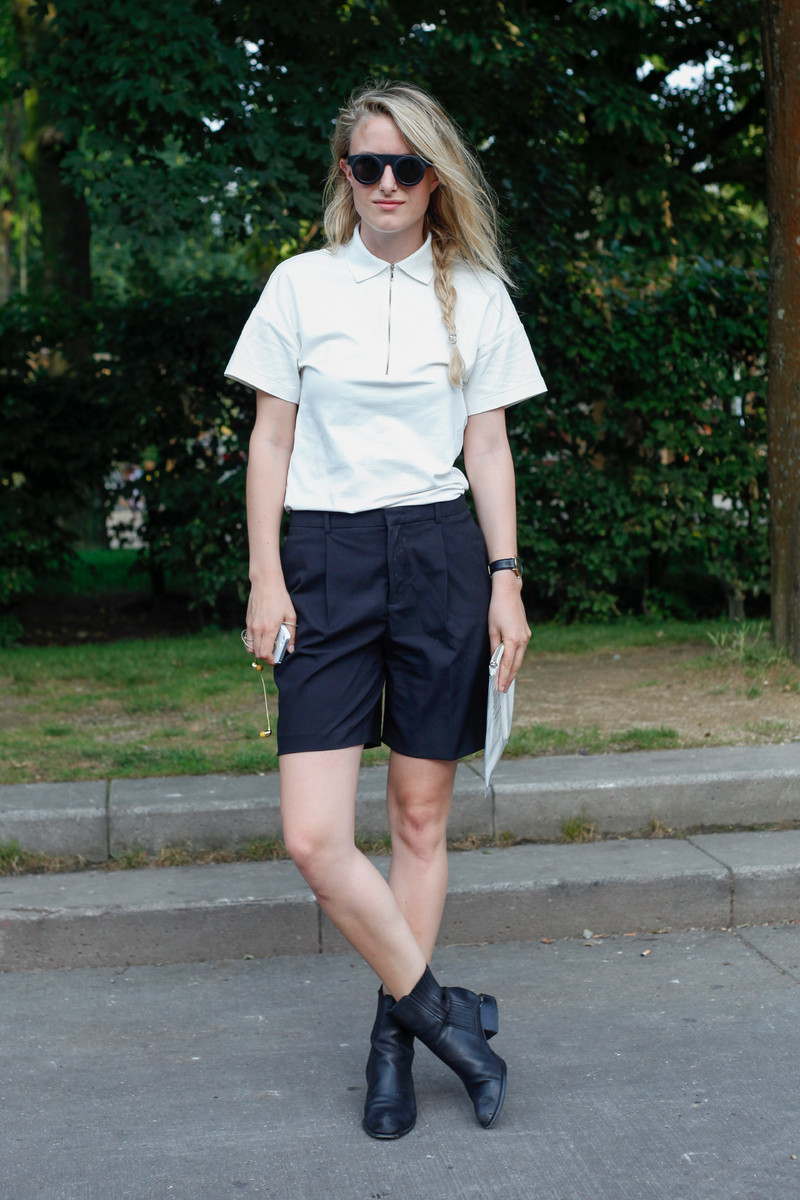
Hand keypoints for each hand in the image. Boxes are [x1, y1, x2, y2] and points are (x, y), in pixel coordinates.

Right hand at [244, 586, 296, 664]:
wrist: (265, 583)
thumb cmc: (280, 598)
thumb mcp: (290, 616)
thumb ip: (291, 635)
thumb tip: (291, 650)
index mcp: (269, 629)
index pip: (265, 654)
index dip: (271, 660)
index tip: (277, 659)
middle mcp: (257, 629)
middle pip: (257, 653)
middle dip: (266, 657)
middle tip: (275, 654)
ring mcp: (250, 625)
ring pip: (250, 647)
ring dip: (258, 651)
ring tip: (268, 646)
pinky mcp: (247, 621)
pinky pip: (248, 638)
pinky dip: (254, 642)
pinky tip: (264, 636)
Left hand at [488, 574, 529, 692]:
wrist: (509, 592)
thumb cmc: (497, 608)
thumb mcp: (491, 629)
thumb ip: (494, 647)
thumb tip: (494, 661)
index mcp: (513, 640)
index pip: (506, 664)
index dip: (502, 677)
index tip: (498, 688)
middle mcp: (523, 640)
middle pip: (516, 664)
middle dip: (509, 678)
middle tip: (502, 690)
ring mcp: (526, 637)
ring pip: (519, 658)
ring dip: (512, 670)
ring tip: (506, 681)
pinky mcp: (526, 633)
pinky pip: (521, 651)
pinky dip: (515, 660)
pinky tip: (510, 665)